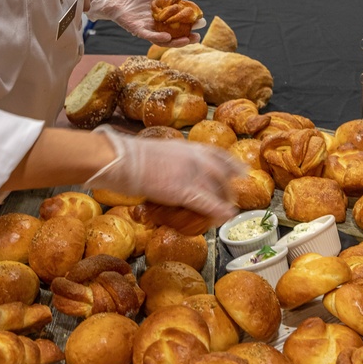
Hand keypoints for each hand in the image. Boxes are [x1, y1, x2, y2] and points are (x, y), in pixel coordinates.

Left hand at [85, 0, 203, 46]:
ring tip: (186, 40)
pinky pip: (149, 36)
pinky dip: (158, 37)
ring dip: (176, 42)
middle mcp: (156, 25)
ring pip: (164, 40)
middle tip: (197, 36)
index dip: (189, 24)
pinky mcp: (137, 30)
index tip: (200, 22)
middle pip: (174, 35)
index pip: (178, 23)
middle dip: (187, 37)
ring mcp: (147, 29)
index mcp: (161, 17)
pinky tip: (168, 37)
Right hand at [88, 125, 240, 223]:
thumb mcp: (158, 152)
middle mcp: (195, 157)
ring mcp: (191, 173)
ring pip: (217, 190)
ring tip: (225, 214)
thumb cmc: (130, 157)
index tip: (241, 172)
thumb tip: (170, 172)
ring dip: (224, 203)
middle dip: (229, 189)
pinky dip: (218, 210)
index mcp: (188, 147)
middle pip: (222, 174)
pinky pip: (207, 202)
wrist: (122, 160)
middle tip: (231, 200)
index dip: (232, 164)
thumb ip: (171, 161)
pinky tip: (225, 216)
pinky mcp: (183, 189)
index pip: (218, 154)